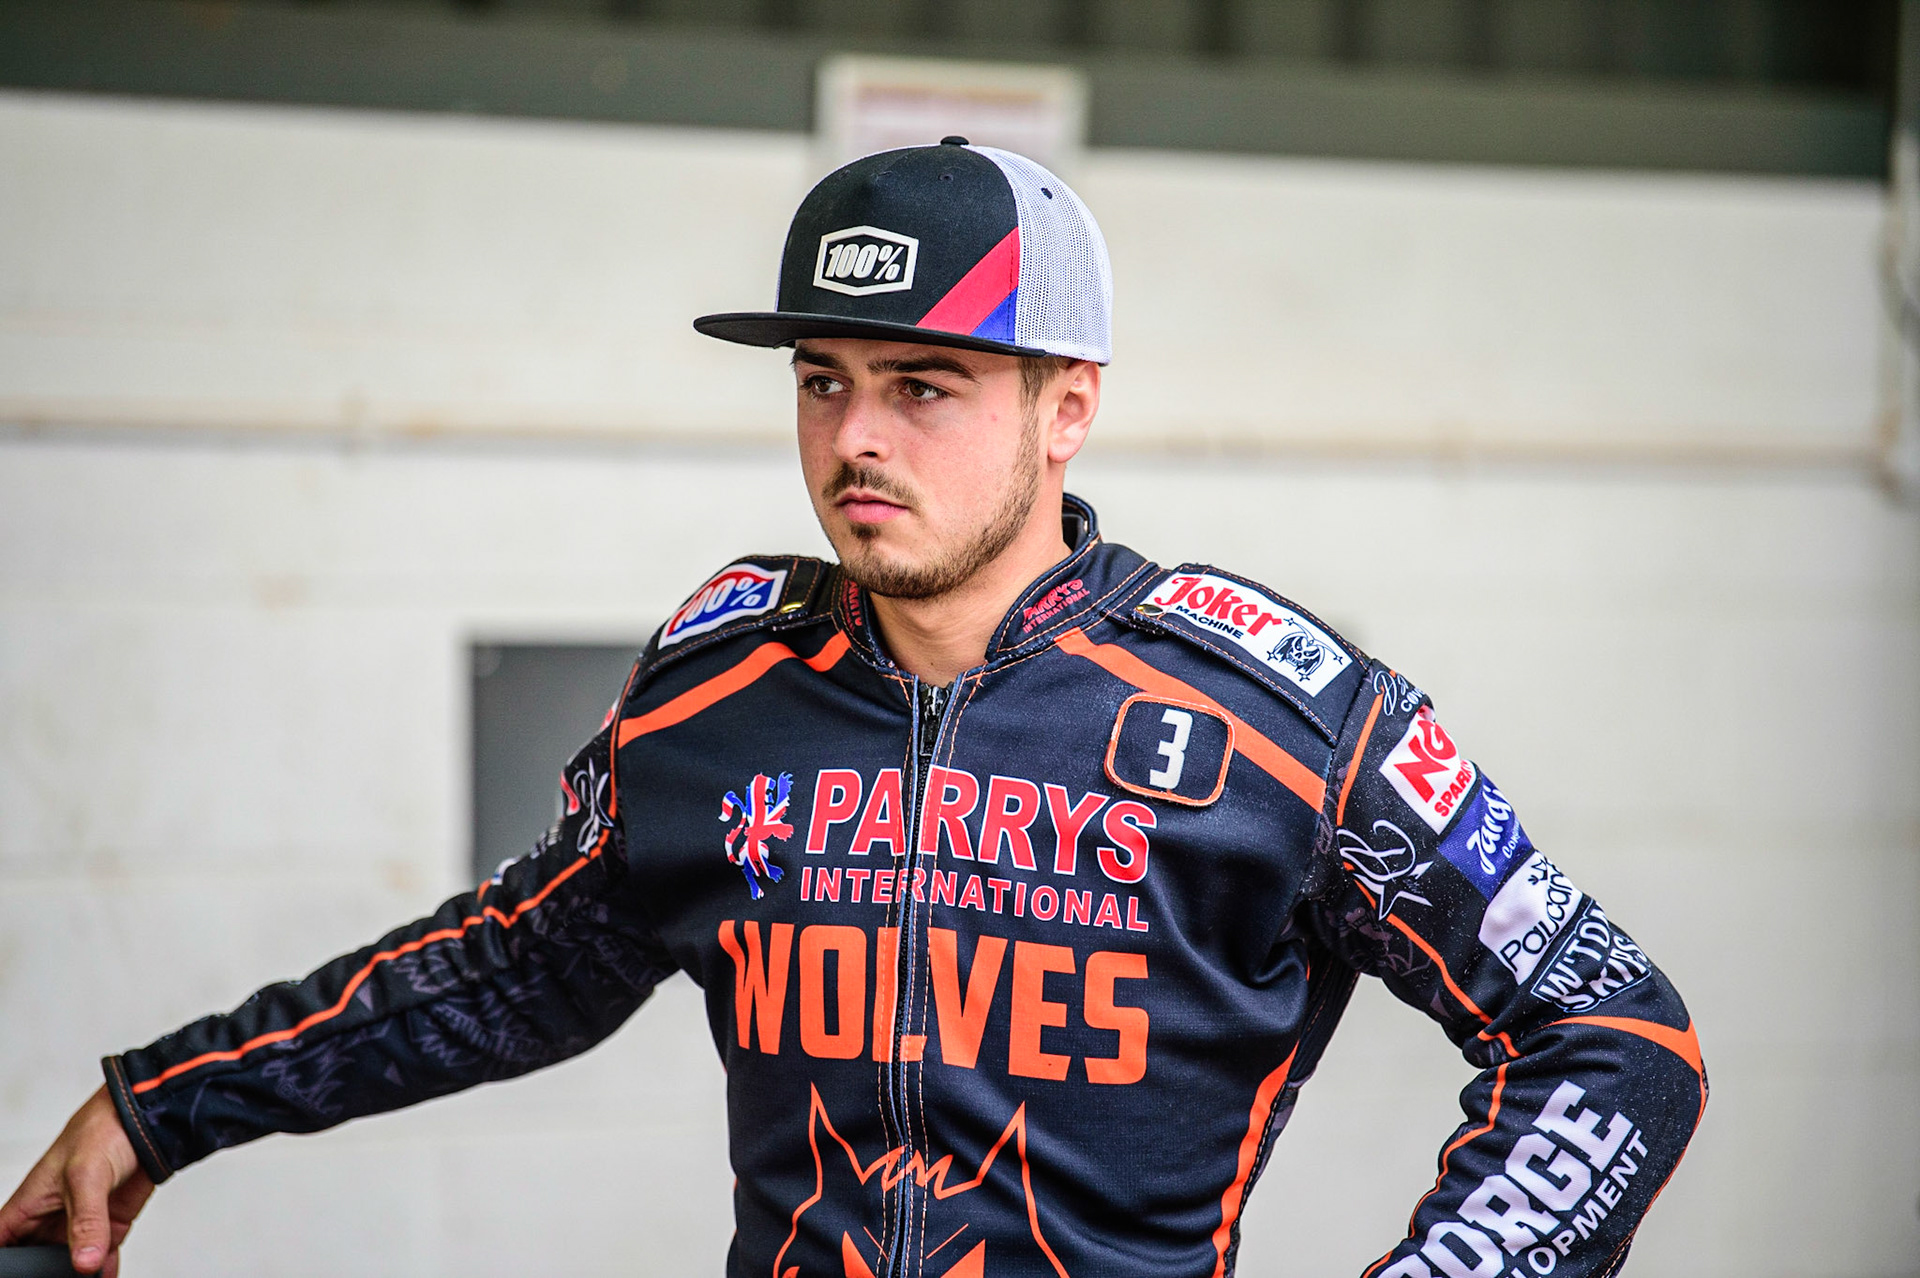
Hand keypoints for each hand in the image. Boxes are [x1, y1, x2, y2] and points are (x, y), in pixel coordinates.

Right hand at [0, 1088, 153, 1276]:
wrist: (151, 1118)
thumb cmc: (104, 1129)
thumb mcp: (86, 1175)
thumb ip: (86, 1221)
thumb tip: (84, 1261)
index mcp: (29, 1203)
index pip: (3, 1242)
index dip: (6, 1263)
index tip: (18, 1275)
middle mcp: (52, 1217)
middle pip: (35, 1259)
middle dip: (43, 1274)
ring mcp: (83, 1222)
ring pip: (70, 1262)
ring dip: (76, 1276)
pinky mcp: (111, 1224)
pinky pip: (102, 1258)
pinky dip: (103, 1271)